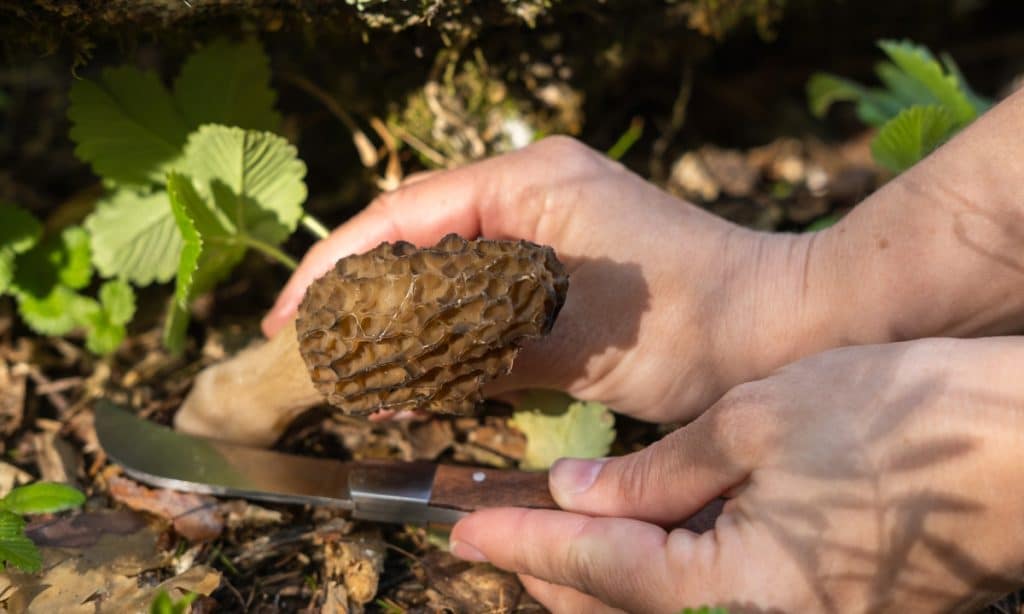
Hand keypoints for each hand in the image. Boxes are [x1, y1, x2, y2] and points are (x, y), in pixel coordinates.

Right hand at [263, 136, 824, 422]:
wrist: (782, 326)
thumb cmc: (692, 321)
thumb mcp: (575, 340)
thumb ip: (479, 350)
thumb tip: (399, 375)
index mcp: (529, 183)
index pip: (405, 215)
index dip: (338, 265)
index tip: (290, 315)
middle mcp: (534, 188)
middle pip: (419, 231)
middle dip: (364, 289)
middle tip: (316, 343)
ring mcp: (552, 220)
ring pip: (450, 259)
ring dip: (406, 310)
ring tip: (359, 361)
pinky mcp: (566, 256)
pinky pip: (488, 281)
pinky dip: (454, 321)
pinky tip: (427, 361)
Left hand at [450, 338, 1023, 611]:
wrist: (1023, 446)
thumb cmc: (899, 420)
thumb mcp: (756, 422)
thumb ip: (657, 474)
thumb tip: (580, 493)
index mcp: (741, 592)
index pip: (599, 566)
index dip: (522, 541)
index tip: (461, 524)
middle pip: (625, 603)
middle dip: (552, 565)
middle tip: (495, 525)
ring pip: (665, 607)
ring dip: (601, 571)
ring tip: (547, 531)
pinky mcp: (828, 610)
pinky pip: (716, 601)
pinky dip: (662, 570)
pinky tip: (638, 535)